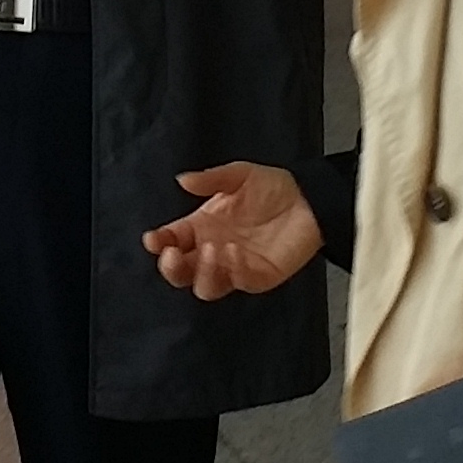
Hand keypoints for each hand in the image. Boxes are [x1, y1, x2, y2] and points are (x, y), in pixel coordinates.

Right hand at [140, 163, 320, 298]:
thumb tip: (182, 180)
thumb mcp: (239, 176)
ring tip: (213, 249)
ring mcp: (233, 267)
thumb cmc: (272, 187)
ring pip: (205, 287)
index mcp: (201, 227)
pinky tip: (235, 252)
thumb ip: (211, 179)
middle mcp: (212, 250)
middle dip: (171, 268)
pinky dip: (233, 270)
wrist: (309, 199)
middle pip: (182, 273)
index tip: (153, 239)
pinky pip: (238, 282)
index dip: (158, 242)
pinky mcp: (257, 277)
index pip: (171, 240)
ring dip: (203, 273)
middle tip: (172, 255)